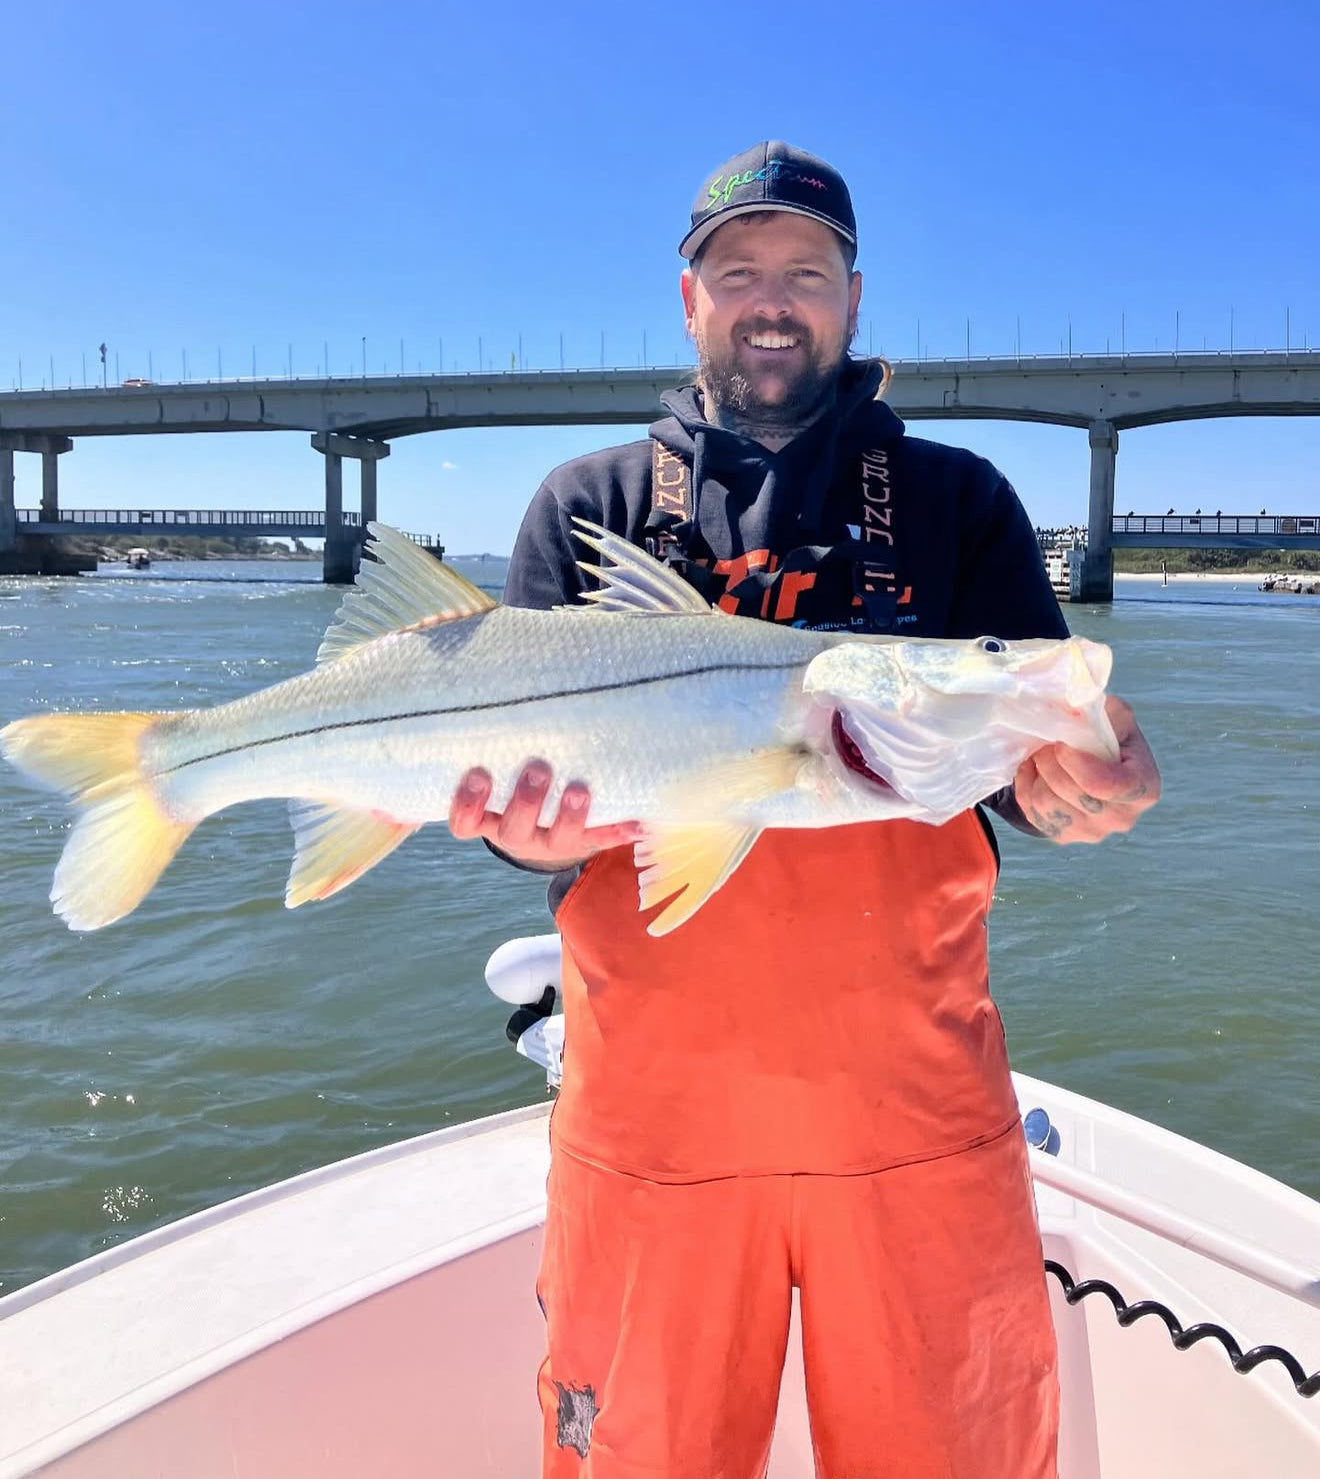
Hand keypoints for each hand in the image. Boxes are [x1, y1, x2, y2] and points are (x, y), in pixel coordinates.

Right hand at [448, 759, 640, 868]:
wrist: (543, 828)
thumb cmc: (511, 784)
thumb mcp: (496, 772)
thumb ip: (495, 745)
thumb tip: (496, 683)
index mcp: (488, 819)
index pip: (464, 823)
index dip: (467, 805)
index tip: (478, 774)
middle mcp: (516, 834)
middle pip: (513, 830)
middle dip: (526, 802)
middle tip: (539, 770)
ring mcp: (549, 842)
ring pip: (556, 839)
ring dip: (569, 816)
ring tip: (580, 789)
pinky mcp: (582, 843)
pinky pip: (600, 840)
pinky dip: (617, 830)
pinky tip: (635, 821)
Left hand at [1012, 696, 1159, 843]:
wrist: (1096, 768)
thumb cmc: (1111, 739)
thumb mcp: (1117, 718)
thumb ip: (1106, 713)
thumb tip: (1080, 707)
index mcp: (1144, 789)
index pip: (1104, 785)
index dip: (1076, 763)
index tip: (1062, 743)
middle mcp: (1122, 818)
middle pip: (1070, 791)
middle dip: (1050, 761)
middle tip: (1047, 743)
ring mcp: (1093, 832)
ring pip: (1045, 802)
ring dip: (1037, 772)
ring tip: (1042, 755)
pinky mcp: (1065, 836)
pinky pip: (1031, 812)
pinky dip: (1027, 787)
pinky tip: (1036, 772)